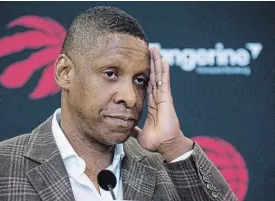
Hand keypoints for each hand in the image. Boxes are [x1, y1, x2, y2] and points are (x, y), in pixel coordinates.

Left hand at [134, 47, 192, 161]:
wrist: (165, 145)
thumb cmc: (156, 141)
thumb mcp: (140, 133)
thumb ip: (134, 129)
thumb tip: (128, 129)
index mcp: (152, 105)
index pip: (147, 85)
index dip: (144, 74)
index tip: (140, 64)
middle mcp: (158, 98)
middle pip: (153, 76)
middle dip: (150, 63)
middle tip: (147, 49)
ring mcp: (163, 97)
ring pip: (159, 76)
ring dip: (156, 62)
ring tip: (154, 49)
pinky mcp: (166, 99)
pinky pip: (165, 82)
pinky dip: (164, 71)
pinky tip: (164, 60)